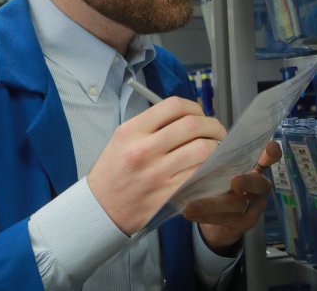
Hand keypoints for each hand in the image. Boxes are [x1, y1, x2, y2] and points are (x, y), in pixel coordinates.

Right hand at [87, 96, 226, 234]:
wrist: (99, 210)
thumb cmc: (113, 173)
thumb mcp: (123, 140)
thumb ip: (152, 125)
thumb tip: (188, 116)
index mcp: (131, 131)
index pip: (173, 106)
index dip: (194, 106)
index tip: (199, 114)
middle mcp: (144, 150)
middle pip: (192, 126)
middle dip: (212, 125)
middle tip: (217, 131)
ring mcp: (156, 173)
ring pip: (201, 150)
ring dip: (216, 146)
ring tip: (217, 147)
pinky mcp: (167, 194)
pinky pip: (199, 174)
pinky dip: (211, 167)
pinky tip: (211, 166)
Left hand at [183, 140, 282, 253]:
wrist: (224, 219)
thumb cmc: (223, 185)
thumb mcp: (222, 172)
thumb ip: (219, 164)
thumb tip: (200, 160)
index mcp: (256, 168)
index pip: (268, 158)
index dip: (272, 153)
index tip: (270, 147)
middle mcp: (260, 187)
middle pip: (257, 183)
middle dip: (246, 181)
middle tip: (235, 182)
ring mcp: (256, 206)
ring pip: (237, 205)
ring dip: (211, 205)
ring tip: (189, 207)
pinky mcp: (246, 223)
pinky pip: (226, 220)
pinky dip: (206, 216)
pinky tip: (190, 214)